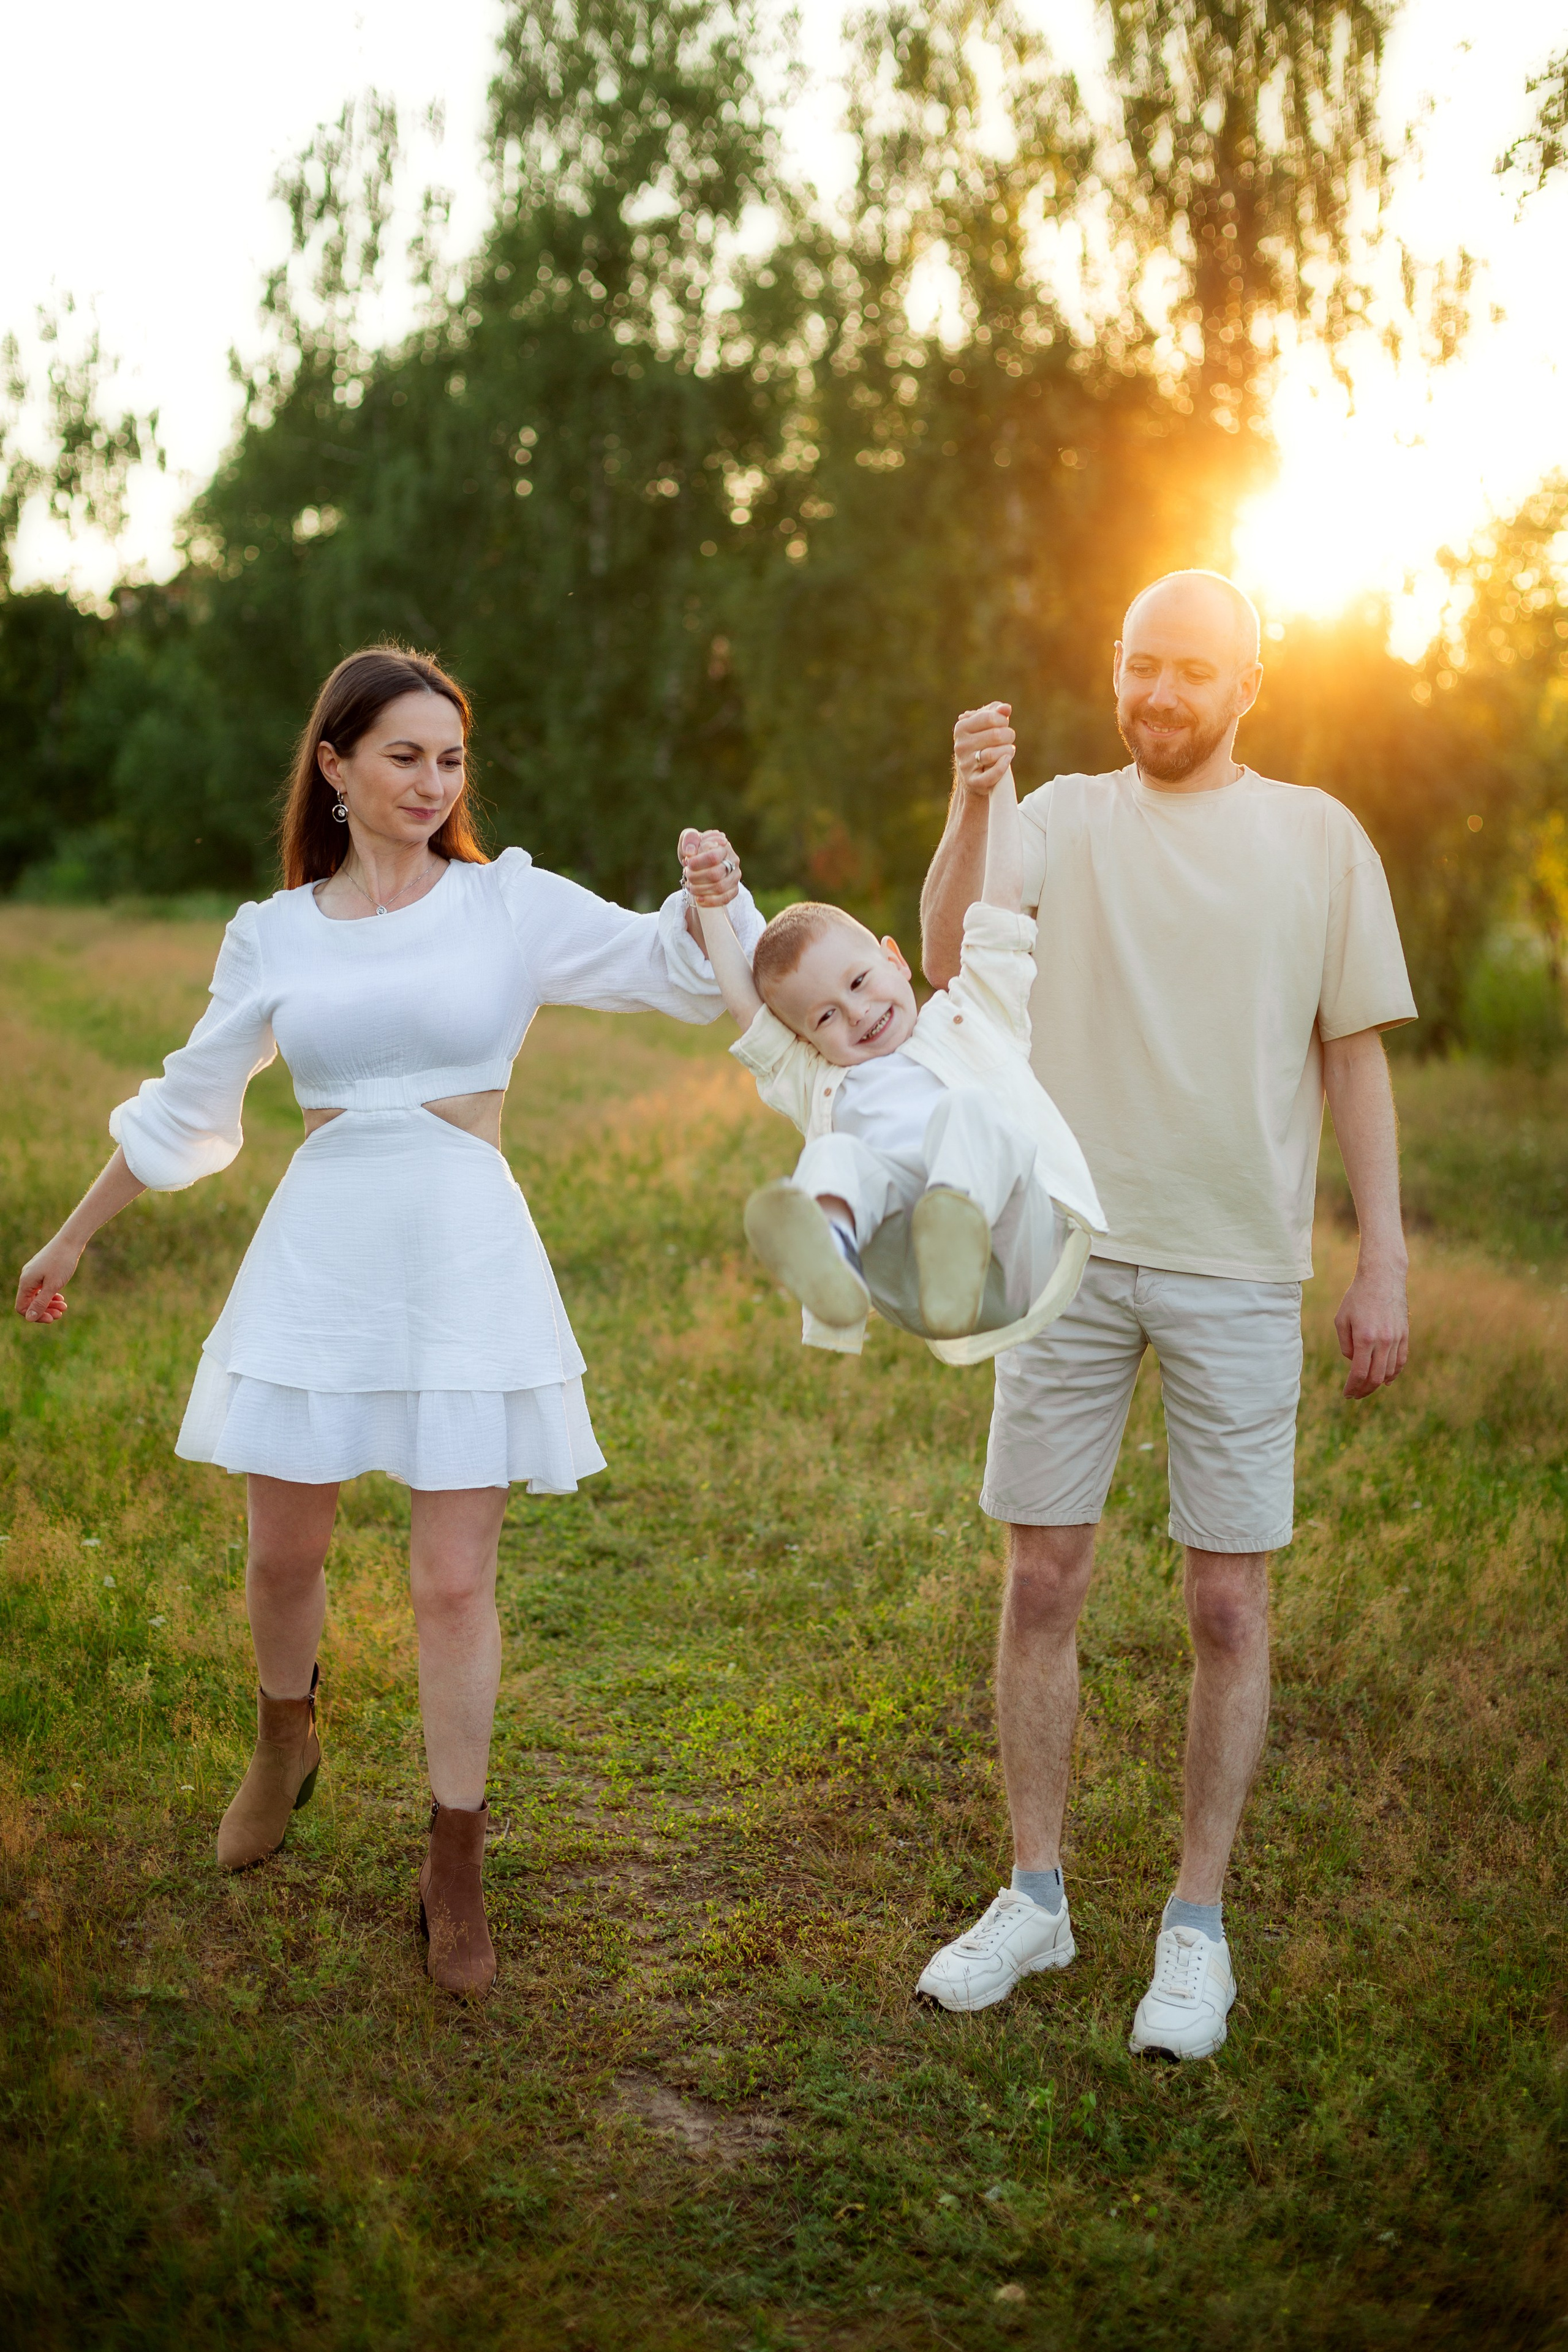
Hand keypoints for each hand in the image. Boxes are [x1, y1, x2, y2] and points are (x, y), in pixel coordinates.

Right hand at [16, 1232, 81, 1324]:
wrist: (70, 1241)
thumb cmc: (62, 1262)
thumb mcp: (53, 1286)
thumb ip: (40, 1302)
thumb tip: (29, 1318)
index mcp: (26, 1282)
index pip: (22, 1307)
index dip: (36, 1316)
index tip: (52, 1318)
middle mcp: (27, 1278)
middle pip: (30, 1302)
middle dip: (45, 1310)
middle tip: (61, 1314)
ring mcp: (34, 1273)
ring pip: (37, 1295)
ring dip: (50, 1303)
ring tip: (64, 1306)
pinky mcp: (42, 1270)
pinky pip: (42, 1287)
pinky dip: (51, 1294)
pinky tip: (61, 1297)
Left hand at [679, 827, 741, 907]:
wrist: (700, 865)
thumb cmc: (695, 851)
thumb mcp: (689, 840)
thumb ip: (689, 839)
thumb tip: (690, 852)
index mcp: (724, 846)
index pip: (713, 857)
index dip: (697, 863)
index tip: (687, 862)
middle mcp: (733, 861)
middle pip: (716, 874)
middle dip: (696, 877)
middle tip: (686, 874)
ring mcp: (735, 876)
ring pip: (720, 888)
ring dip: (700, 889)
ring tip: (689, 885)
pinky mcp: (734, 889)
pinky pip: (725, 898)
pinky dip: (710, 900)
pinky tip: (698, 898)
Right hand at [954, 702, 1014, 797]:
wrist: (974, 774)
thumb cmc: (983, 743)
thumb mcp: (987, 725)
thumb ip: (996, 712)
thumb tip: (1006, 708)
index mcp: (961, 728)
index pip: (989, 717)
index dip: (1003, 720)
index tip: (1004, 725)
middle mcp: (960, 746)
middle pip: (995, 735)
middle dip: (1008, 736)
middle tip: (1009, 739)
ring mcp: (965, 764)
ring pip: (993, 754)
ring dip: (1008, 750)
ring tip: (1009, 750)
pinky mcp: (973, 781)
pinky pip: (992, 774)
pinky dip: (1003, 766)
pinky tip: (1007, 760)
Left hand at [1334, 1260, 1408, 1398]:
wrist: (1382, 1277)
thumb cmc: (1356, 1297)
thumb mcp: (1341, 1319)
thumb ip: (1345, 1345)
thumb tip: (1353, 1362)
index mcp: (1364, 1338)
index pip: (1359, 1373)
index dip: (1352, 1387)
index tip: (1346, 1394)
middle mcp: (1383, 1341)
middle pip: (1375, 1377)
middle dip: (1364, 1390)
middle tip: (1355, 1395)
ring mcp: (1396, 1338)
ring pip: (1390, 1372)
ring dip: (1378, 1384)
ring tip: (1367, 1388)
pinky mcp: (1405, 1334)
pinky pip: (1401, 1361)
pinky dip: (1394, 1373)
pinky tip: (1386, 1380)